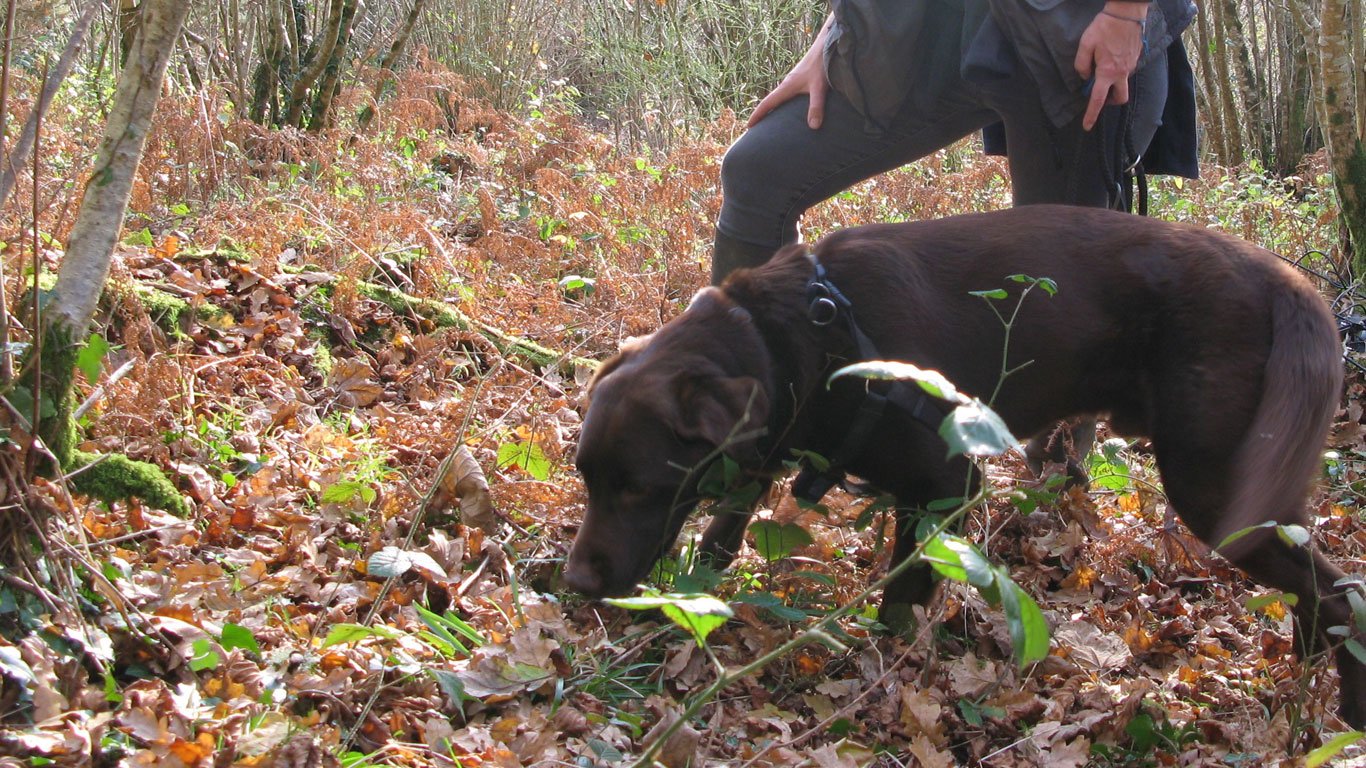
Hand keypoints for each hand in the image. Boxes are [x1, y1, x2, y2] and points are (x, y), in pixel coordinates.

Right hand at [747, 14, 833, 129]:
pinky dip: (783, 103)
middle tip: (756, 128)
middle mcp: (787, 84)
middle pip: (770, 101)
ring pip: (779, 97)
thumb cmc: (821, 65)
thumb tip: (813, 127)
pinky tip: (790, 108)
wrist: (825, 45)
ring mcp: (793, 81)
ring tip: (771, 121)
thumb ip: (816, 106)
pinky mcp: (800, 79)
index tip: (748, 127)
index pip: (767, 103)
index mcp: (786, 87)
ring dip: (773, 108)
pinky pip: (787, 94)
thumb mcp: (819, 87)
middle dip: (762, 114)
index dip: (757, 115)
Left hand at [1074, 1, 1148, 130]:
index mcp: (1108, 72)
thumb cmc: (1105, 27)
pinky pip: (1126, 71)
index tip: (1087, 126)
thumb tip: (1084, 77)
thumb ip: (1081, 64)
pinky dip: (1117, 71)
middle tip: (1100, 94)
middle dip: (1110, 101)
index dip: (1092, 114)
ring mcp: (1131, 66)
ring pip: (1123, 84)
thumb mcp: (1085, 44)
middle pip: (1119, 98)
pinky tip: (1110, 57)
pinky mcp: (1136, 58)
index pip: (1098, 99)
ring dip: (1113, 84)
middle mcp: (1122, 72)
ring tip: (1102, 68)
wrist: (1127, 13)